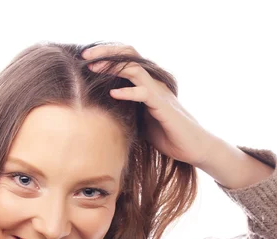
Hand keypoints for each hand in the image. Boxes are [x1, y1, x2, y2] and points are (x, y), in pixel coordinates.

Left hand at [82, 43, 215, 166]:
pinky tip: (113, 94)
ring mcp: (159, 92)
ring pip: (135, 68)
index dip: (106, 55)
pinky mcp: (163, 106)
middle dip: (105, 52)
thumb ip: (126, 110)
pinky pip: (144, 93)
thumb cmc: (167, 135)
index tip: (84, 59)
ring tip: (93, 68)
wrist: (192, 147)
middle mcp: (153, 83)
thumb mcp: (140, 120)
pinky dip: (128, 92)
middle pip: (129, 55)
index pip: (125, 59)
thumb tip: (102, 111)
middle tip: (84, 55)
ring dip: (112, 66)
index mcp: (146, 84)